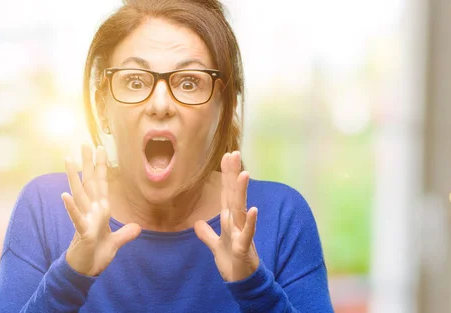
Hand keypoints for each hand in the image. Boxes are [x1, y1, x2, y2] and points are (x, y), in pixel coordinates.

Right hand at [62, 144, 140, 275]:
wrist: (85, 272)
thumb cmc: (96, 255)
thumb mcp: (115, 242)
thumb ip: (125, 234)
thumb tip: (137, 228)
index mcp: (99, 210)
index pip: (101, 184)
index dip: (102, 166)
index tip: (101, 148)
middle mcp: (91, 211)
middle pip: (90, 182)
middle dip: (88, 163)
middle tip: (85, 142)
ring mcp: (85, 219)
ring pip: (79, 194)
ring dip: (74, 177)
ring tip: (68, 159)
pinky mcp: (82, 233)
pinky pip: (76, 218)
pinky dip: (71, 208)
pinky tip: (64, 195)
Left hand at [195, 151, 259, 281]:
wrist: (242, 282)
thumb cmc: (231, 262)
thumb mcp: (215, 245)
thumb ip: (207, 234)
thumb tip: (197, 223)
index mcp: (229, 220)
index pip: (226, 193)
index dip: (226, 175)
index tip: (227, 156)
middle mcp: (237, 222)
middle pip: (234, 195)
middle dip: (233, 174)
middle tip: (234, 153)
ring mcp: (242, 233)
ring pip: (241, 209)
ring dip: (242, 192)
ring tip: (243, 174)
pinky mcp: (244, 247)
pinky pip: (247, 233)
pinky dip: (250, 222)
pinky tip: (253, 209)